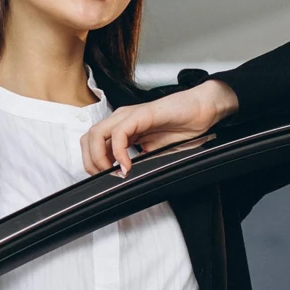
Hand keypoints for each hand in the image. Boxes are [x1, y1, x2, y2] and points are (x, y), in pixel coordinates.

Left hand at [80, 80, 238, 176]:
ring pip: (96, 134)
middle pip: (88, 139)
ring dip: (100, 158)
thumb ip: (137, 162)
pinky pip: (119, 133)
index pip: (92, 143)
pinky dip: (119, 152)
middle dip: (91, 162)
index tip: (105, 178)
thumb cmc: (181, 128)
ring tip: (115, 172)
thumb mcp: (153, 152)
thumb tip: (125, 178)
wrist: (201, 111)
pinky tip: (128, 164)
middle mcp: (120, 120)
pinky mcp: (141, 115)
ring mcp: (128, 116)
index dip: (92, 163)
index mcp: (121, 128)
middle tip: (106, 178)